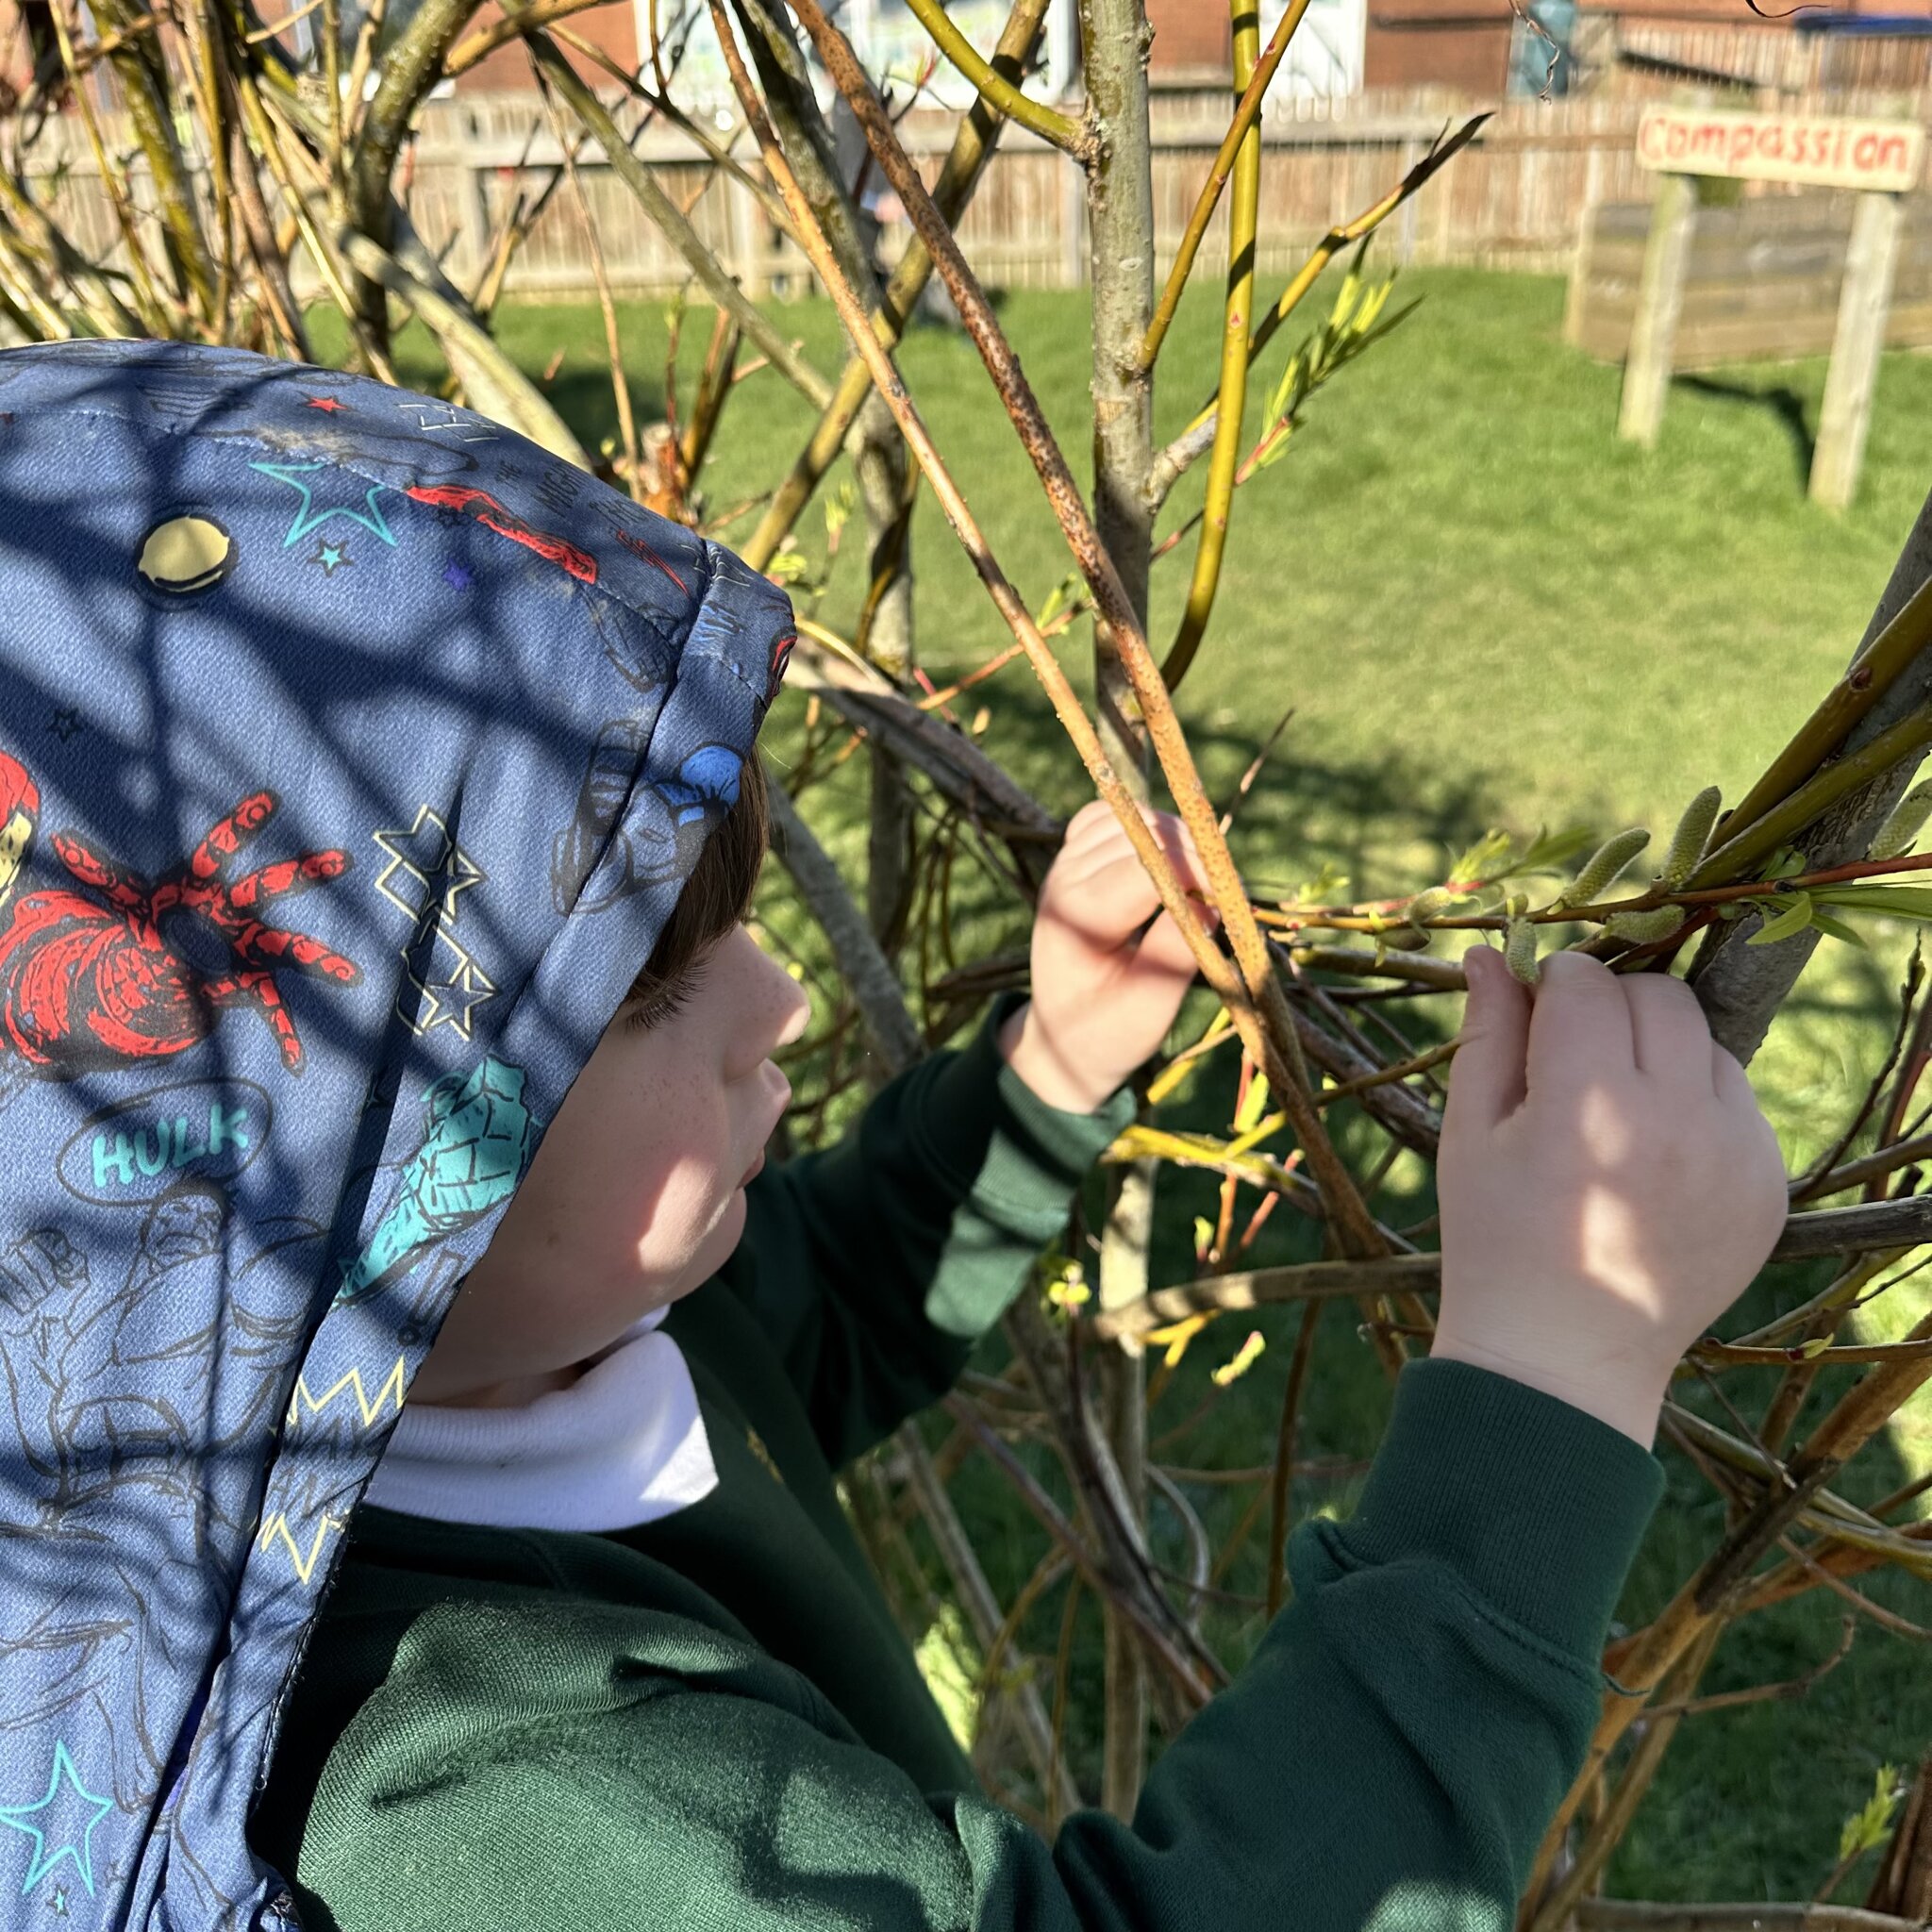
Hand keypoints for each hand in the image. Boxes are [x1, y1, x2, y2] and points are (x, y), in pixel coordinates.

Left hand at [998, 798, 1220, 1113]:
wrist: (1064, 1038)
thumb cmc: (1108, 1032)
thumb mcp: (1148, 1010)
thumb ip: (1177, 955)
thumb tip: (1213, 901)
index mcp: (1077, 920)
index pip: (1143, 869)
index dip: (1196, 871)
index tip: (1231, 893)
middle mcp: (1064, 881)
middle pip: (1142, 835)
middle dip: (1193, 855)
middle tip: (1222, 894)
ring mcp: (1065, 863)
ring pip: (1133, 817)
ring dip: (1175, 840)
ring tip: (1200, 883)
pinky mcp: (1074, 857)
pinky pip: (1113, 816)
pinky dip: (1148, 829)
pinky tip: (1168, 864)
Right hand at [1432, 944, 1789, 1447]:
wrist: (1563, 1355)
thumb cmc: (1494, 1238)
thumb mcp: (1469, 1133)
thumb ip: (1486, 1035)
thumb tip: (1491, 953)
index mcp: (1587, 1105)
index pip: (1587, 984)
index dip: (1553, 983)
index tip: (1536, 1009)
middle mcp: (1675, 1120)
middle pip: (1659, 997)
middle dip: (1612, 1005)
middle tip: (1576, 1053)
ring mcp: (1734, 1154)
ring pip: (1708, 1043)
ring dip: (1661, 1052)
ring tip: (1616, 1110)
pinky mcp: (1767, 1183)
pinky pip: (1738, 1102)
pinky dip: (1698, 1105)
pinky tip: (1653, 1154)